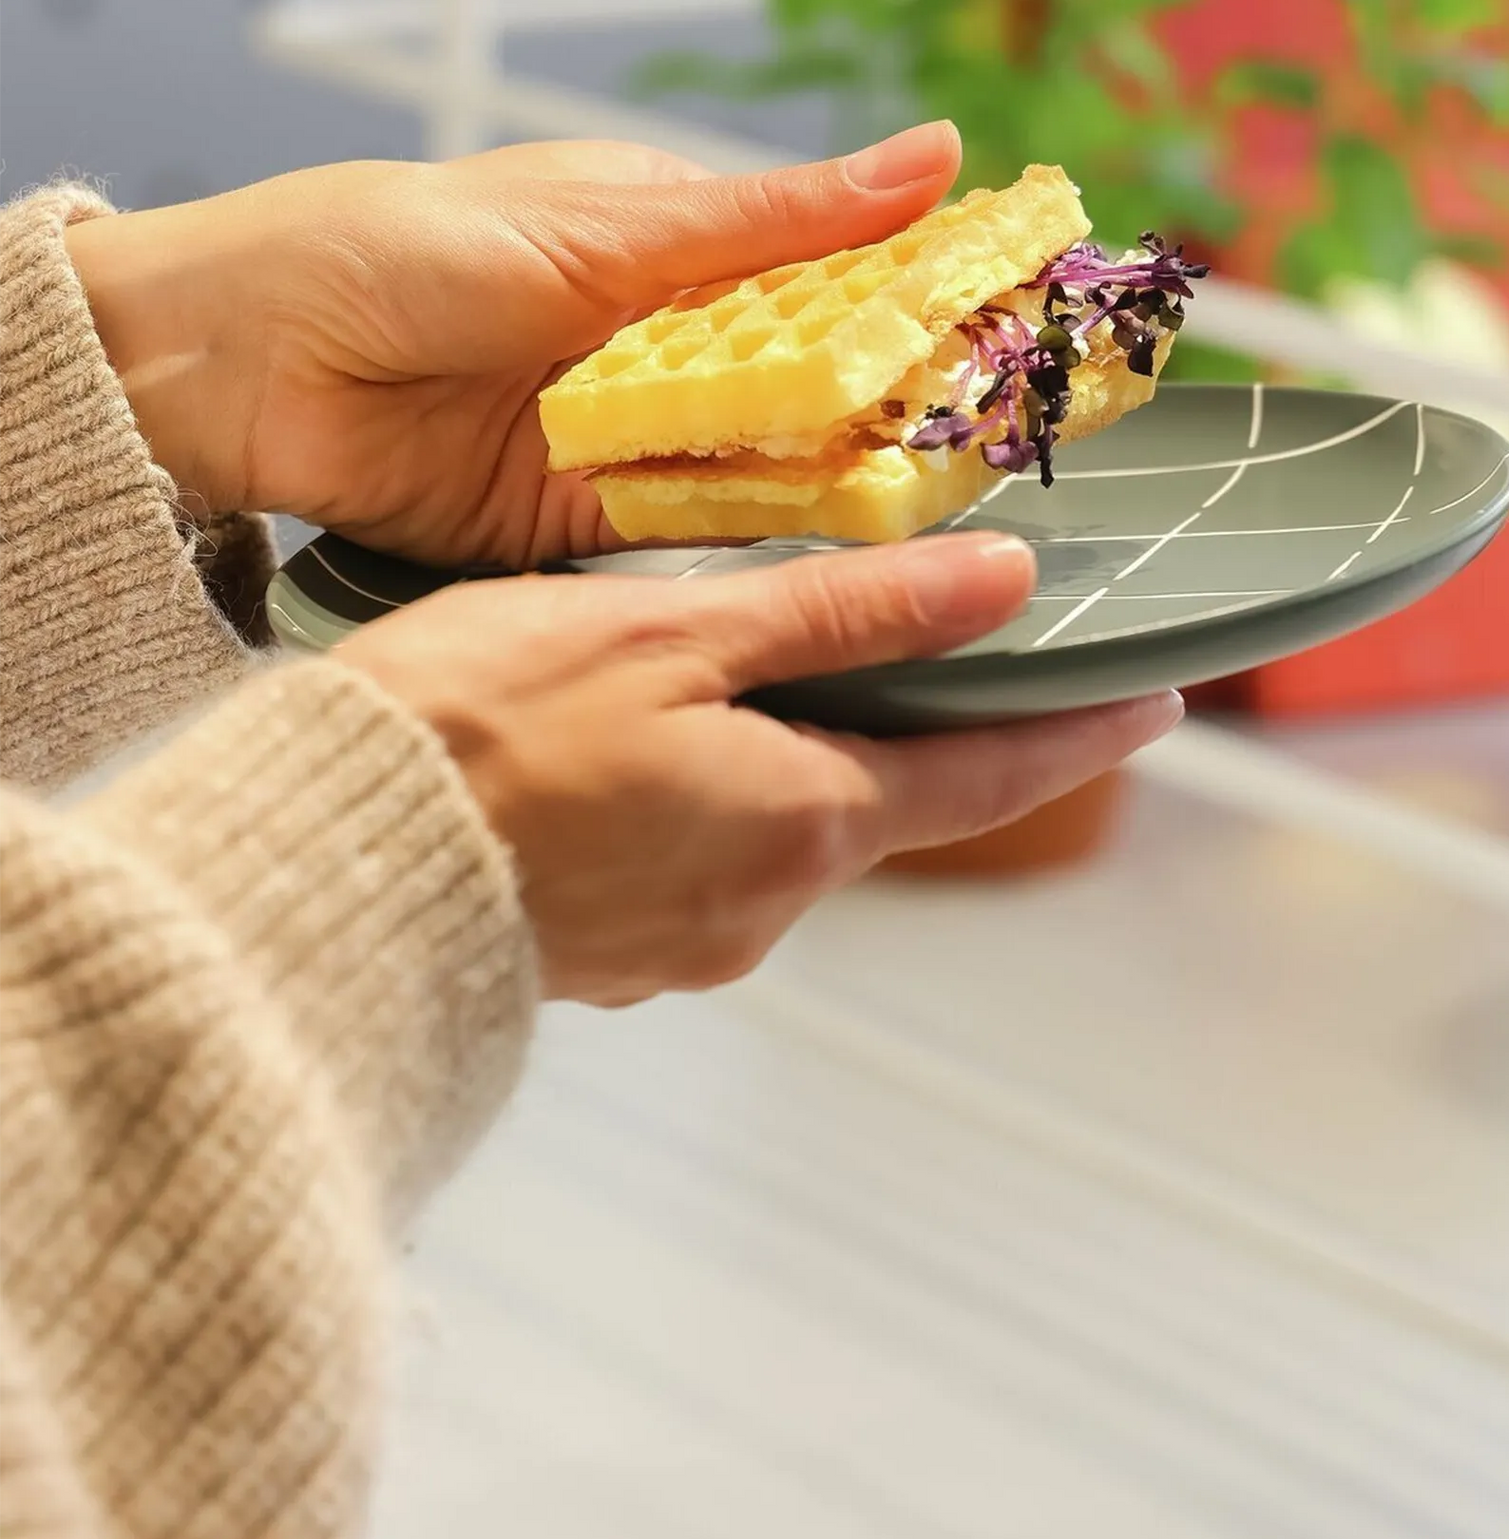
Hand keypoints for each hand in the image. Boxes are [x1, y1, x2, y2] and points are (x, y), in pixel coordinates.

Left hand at [66, 123, 962, 565]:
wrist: (246, 370)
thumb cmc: (401, 250)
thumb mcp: (607, 226)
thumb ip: (772, 219)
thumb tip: (932, 155)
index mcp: (682, 251)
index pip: (840, 276)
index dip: (932, 300)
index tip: (1030, 323)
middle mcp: (674, 349)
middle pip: (821, 387)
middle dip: (906, 411)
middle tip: (1013, 440)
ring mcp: (641, 439)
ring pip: (777, 468)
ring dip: (849, 486)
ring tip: (957, 508)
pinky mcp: (600, 523)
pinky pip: (706, 539)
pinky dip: (768, 548)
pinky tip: (848, 560)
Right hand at [332, 532, 1181, 1005]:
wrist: (325, 871)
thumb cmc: (486, 734)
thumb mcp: (679, 636)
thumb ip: (848, 616)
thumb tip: (994, 583)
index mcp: (803, 819)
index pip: (987, 782)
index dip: (1078, 741)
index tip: (1152, 709)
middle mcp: (764, 903)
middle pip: (882, 804)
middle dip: (913, 736)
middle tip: (930, 658)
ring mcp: (687, 943)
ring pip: (782, 831)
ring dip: (788, 763)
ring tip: (741, 680)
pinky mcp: (613, 955)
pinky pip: (699, 864)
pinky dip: (705, 803)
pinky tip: (640, 754)